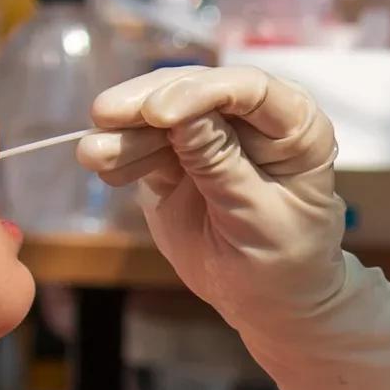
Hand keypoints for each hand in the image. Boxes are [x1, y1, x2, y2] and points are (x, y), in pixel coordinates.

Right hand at [80, 66, 389, 389]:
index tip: (158, 113)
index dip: (200, 93)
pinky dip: (121, 151)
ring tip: (92, 155)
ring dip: (124, 130)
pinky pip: (144, 143)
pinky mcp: (178, 155)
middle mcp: (255, 119)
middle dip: (147, 102)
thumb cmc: (284, 261)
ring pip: (161, 113)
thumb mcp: (256, 218)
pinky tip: (103, 167)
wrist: (268, 300)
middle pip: (196, 89)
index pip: (249, 90)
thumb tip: (178, 113)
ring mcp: (213, 133)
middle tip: (104, 115)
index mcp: (297, 127)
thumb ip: (219, 165)